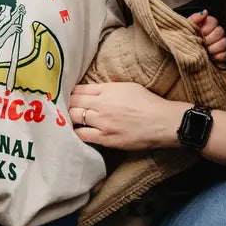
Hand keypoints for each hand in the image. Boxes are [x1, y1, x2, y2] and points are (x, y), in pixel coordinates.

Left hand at [69, 82, 187, 150]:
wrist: (163, 122)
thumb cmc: (148, 102)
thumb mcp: (127, 87)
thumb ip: (107, 89)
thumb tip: (91, 91)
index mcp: (107, 89)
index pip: (79, 89)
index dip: (70, 93)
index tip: (66, 96)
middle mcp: (102, 104)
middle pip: (73, 102)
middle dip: (66, 104)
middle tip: (62, 108)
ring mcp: (102, 122)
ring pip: (74, 117)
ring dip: (69, 118)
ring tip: (66, 120)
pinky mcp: (106, 138)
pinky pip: (82, 135)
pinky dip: (75, 133)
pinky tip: (74, 132)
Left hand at [188, 9, 225, 61]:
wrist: (181, 52)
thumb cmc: (183, 39)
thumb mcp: (185, 28)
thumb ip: (195, 18)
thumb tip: (204, 12)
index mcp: (206, 24)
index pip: (214, 22)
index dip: (207, 29)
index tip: (200, 33)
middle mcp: (214, 33)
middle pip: (220, 32)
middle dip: (209, 39)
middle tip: (201, 43)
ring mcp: (218, 44)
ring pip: (224, 42)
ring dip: (214, 48)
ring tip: (204, 51)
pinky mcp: (221, 54)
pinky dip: (219, 56)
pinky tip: (211, 57)